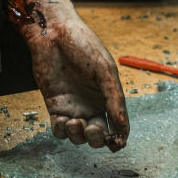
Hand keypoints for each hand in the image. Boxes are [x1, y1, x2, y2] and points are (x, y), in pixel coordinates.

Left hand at [5, 0, 128, 150]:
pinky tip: (63, 120)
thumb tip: (124, 128)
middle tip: (92, 129)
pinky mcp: (54, 105)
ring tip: (74, 122)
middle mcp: (91, 104)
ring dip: (77, 136)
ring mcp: (72, 106)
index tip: (116, 143)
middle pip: (96, 135)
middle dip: (96, 139)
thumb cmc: (83, 46)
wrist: (54, 33)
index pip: (116, 125)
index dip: (117, 138)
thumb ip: (114, 100)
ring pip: (77, 136)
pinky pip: (58, 129)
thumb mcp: (105, 72)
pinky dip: (62, 131)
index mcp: (108, 97)